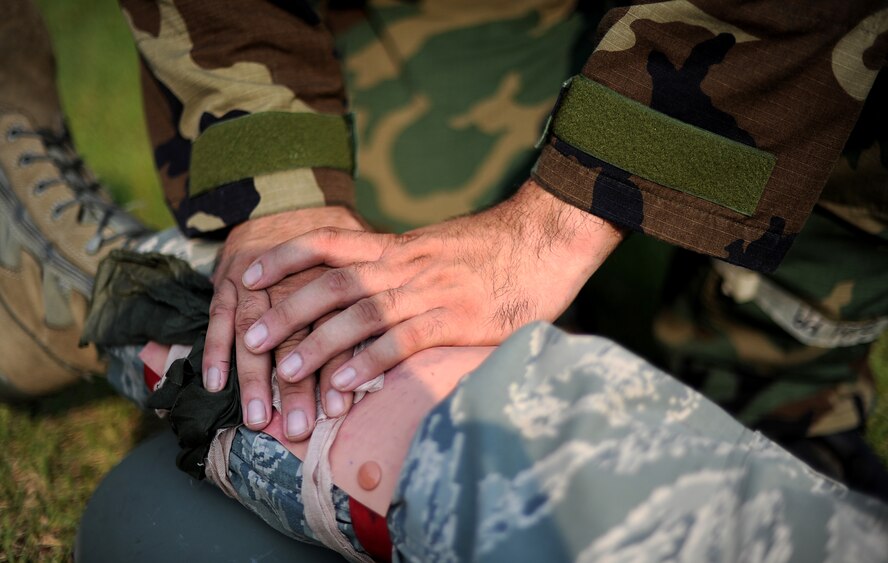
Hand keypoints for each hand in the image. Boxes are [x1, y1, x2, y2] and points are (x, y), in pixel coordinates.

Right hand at [202, 206, 362, 439]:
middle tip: (299, 428)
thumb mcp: (366, 256)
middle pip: (297, 336)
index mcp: (335, 276)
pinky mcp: (229, 277)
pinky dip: (215, 349)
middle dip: (296, 386)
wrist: (287, 197)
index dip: (338, 369)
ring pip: (255, 331)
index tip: (339, 411)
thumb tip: (407, 340)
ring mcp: (258, 279)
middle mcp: (295, 279)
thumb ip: (377, 297)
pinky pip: (219, 315)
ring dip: (254, 378)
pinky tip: (216, 384)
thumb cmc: (337, 239)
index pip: (337, 329)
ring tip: (258, 419)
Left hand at [240, 179, 623, 412]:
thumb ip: (408, 267)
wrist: (550, 234)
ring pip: (362, 313)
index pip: (330, 242)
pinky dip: (371, 360)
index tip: (249, 273)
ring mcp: (431, 291)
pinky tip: (345, 383)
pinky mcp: (458, 318)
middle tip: (249, 337)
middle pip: (334, 283)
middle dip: (287, 309)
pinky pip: (405, 339)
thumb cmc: (498, 247)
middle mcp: (407, 265)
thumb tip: (379, 289)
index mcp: (400, 246)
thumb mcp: (443, 248)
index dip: (286, 257)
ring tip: (284, 368)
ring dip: (319, 341)